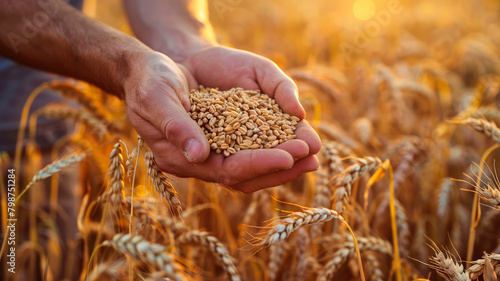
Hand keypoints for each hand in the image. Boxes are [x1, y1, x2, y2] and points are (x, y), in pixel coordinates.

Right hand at [125, 49, 320, 192]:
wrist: (151, 70)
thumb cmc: (150, 80)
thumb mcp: (157, 97)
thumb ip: (176, 126)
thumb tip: (201, 156)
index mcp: (180, 157)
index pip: (226, 170)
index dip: (259, 164)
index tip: (289, 156)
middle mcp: (199, 161)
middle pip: (246, 176)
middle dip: (280, 168)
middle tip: (313, 158)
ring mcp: (211, 152)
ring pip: (252, 168)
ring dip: (283, 163)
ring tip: (313, 155)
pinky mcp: (222, 140)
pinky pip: (251, 150)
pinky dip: (274, 148)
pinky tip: (295, 141)